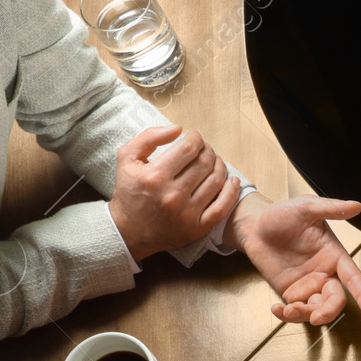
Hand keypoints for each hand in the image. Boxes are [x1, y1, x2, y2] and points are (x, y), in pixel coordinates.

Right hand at [108, 124, 241, 260]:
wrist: (128, 232)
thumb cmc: (129, 191)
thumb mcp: (127, 159)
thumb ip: (149, 137)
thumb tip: (178, 129)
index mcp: (155, 175)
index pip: (189, 148)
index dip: (196, 138)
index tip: (193, 137)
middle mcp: (172, 195)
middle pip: (204, 163)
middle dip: (207, 150)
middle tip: (203, 149)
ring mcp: (187, 213)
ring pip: (216, 181)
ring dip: (219, 166)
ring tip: (213, 161)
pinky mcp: (197, 228)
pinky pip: (223, 207)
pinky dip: (232, 191)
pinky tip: (232, 181)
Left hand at [227, 194, 360, 325]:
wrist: (254, 225)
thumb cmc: (281, 214)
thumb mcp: (306, 207)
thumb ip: (331, 208)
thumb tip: (356, 206)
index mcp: (333, 255)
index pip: (353, 278)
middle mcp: (324, 273)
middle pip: (336, 300)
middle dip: (329, 312)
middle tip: (316, 317)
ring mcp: (307, 285)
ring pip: (316, 309)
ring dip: (306, 315)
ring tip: (289, 310)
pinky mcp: (290, 293)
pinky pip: (295, 311)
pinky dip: (288, 316)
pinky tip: (279, 309)